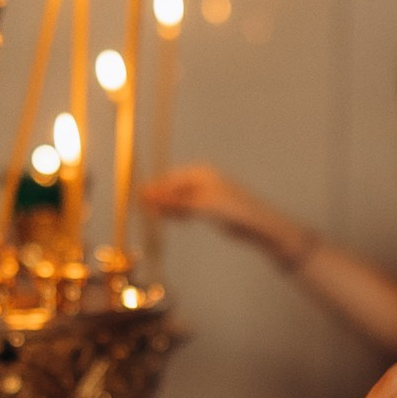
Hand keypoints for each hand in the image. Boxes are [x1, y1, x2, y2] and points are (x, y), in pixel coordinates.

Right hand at [141, 163, 292, 251]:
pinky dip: (178, 212)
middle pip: (174, 187)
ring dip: (167, 206)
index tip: (139, 198)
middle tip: (142, 208)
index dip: (155, 189)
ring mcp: (207, 193)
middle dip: (159, 198)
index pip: (171, 179)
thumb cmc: (231, 209)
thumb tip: (149, 198)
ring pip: (180, 198)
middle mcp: (203, 180)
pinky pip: (188, 207)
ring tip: (153, 215)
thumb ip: (173, 202)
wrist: (256, 224)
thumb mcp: (198, 205)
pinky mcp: (211, 207)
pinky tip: (170, 218)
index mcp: (200, 173)